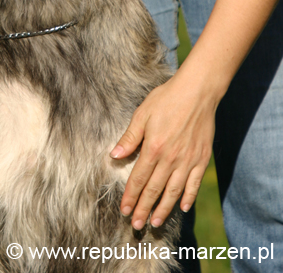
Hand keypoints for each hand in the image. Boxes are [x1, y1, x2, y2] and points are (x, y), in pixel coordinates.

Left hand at [110, 71, 216, 227]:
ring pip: (174, 191)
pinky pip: (195, 184)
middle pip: (155, 189)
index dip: (131, 196)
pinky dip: (189, 197)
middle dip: (144, 209)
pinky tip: (183, 207)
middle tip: (136, 225)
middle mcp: (171, 159)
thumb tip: (114, 155)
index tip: (124, 210)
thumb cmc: (167, 98)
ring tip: (156, 222)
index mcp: (154, 148)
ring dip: (164, 208)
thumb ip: (130, 137)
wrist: (197, 91)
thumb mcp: (143, 114)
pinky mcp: (202, 159)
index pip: (139, 179)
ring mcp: (188, 161)